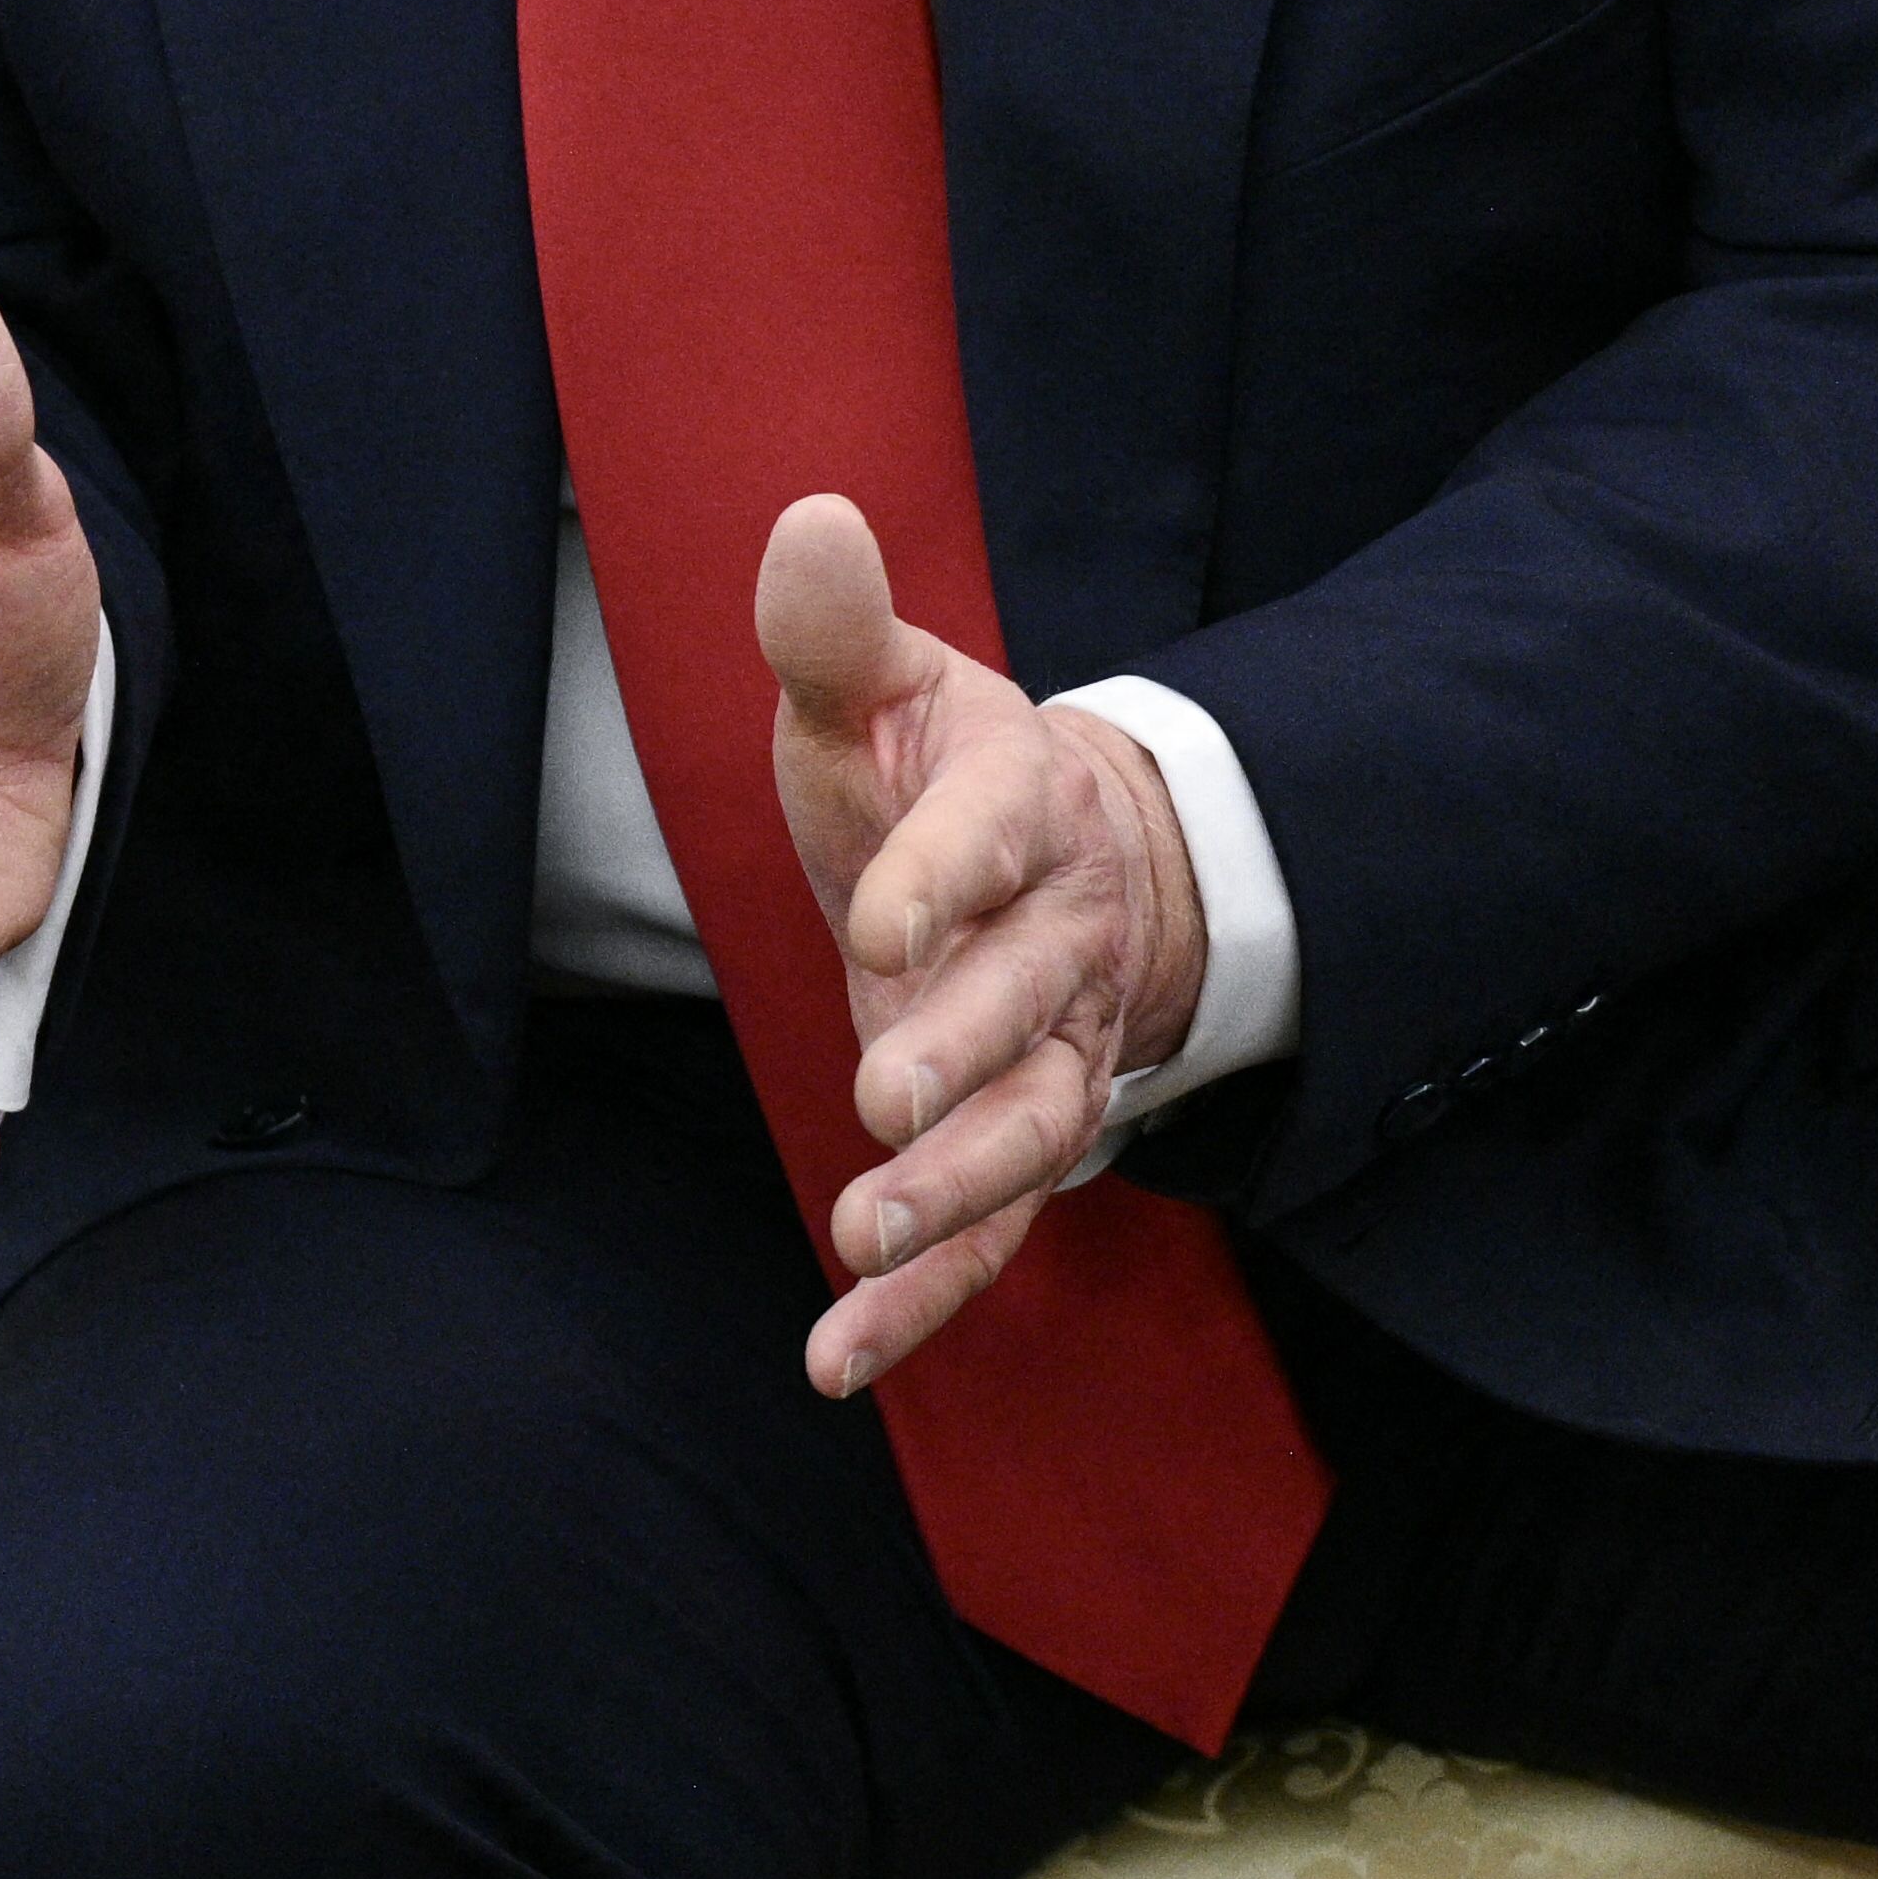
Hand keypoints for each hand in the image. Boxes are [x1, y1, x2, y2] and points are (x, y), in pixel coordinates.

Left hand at [760, 495, 1208, 1399]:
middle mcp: (1050, 945)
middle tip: (881, 1101)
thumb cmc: (939, 775)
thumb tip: (810, 519)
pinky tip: (837, 1359)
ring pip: (1029, 1136)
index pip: (984, 838)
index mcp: (1017, 812)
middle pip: (1019, 1007)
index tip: (878, 912)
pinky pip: (985, 1236)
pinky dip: (919, 1302)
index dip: (939, 873)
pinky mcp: (1012, 1141)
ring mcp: (1045, 1056)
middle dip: (956, 1054)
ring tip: (866, 1236)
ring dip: (954, 1195)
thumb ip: (834, 629)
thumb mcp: (885, 691)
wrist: (1068, 866)